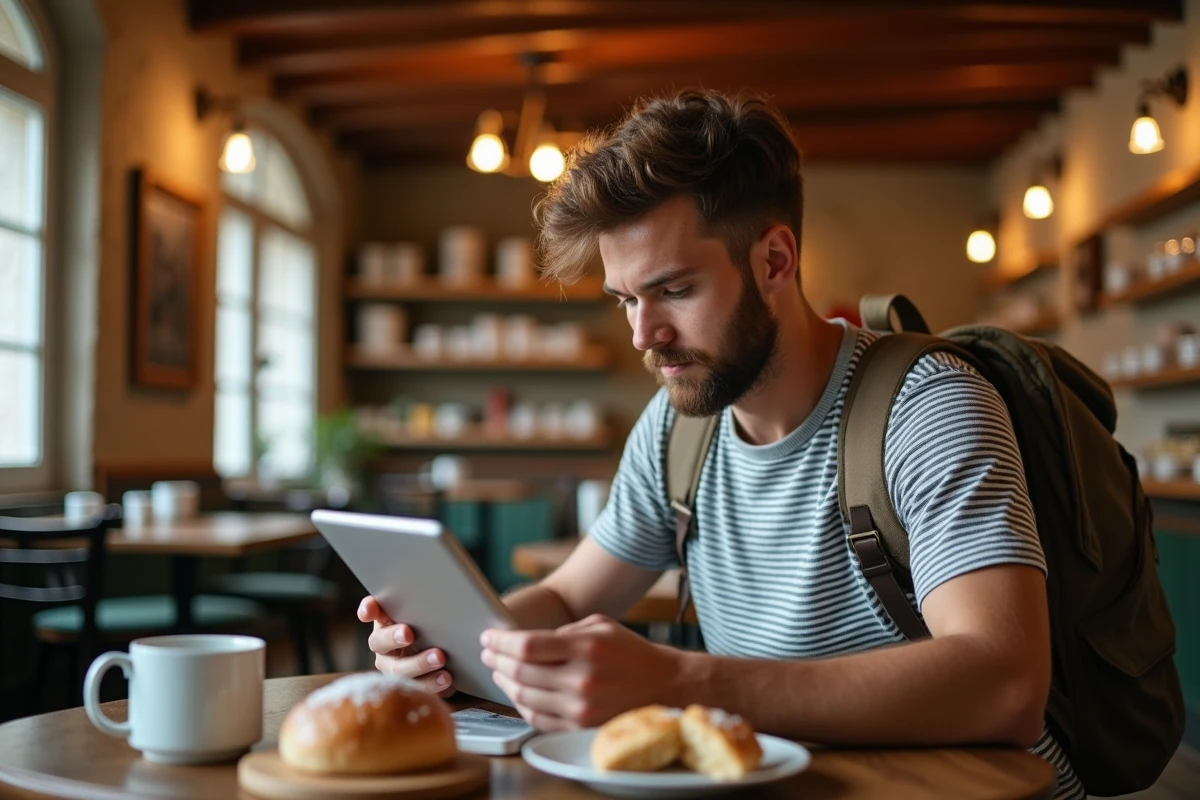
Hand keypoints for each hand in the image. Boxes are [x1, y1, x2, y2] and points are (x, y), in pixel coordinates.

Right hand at [357, 596, 453, 696]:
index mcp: (386, 622)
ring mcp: (395, 669)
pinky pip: (417, 688)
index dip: (368, 610)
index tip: (368, 611)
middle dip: (392, 637)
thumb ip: (426, 604)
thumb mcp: (432, 615)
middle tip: (408, 633)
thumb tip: (438, 586)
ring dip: (418, 663)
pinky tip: (446, 678)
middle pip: (379, 642)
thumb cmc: (437, 628)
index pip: (371, 611)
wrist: (455, 656)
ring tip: (439, 657)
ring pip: (399, 670)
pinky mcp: (411, 688)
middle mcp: (385, 647)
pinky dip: (432, 684)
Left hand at [480, 614, 682, 730]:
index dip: (501, 641)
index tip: (488, 637)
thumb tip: (522, 639)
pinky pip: (537, 718)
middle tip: (488, 652)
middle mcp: (582, 679)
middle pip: (521, 672)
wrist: (664, 685)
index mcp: (586, 648)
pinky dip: (521, 704)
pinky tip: (517, 691)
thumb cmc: (630, 651)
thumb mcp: (600, 625)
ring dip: (504, 682)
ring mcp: (581, 707)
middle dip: (496, 660)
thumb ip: (562, 632)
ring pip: (524, 696)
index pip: (527, 646)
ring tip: (498, 670)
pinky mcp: (580, 727)